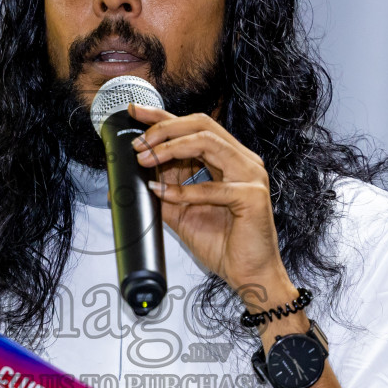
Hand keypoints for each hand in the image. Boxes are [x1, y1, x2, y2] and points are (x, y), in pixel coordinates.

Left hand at [128, 102, 292, 303]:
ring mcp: (250, 175)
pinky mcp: (251, 195)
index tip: (135, 112)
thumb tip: (135, 180)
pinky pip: (212, 186)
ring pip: (207, 142)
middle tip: (138, 142)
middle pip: (202, 124)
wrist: (249, 275)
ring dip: (170, 149)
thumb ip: (165, 193)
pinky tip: (163, 192)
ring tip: (146, 160)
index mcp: (229, 160)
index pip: (195, 127)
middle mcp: (242, 161)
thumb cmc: (224, 245)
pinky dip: (183, 190)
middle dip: (164, 127)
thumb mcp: (183, 214)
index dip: (164, 117)